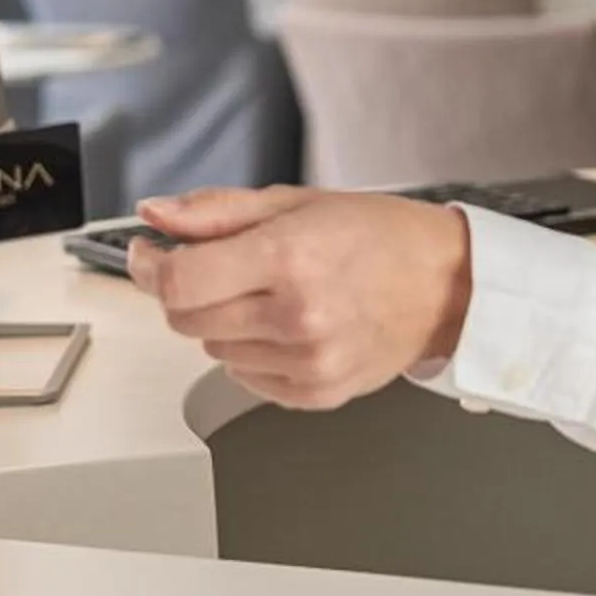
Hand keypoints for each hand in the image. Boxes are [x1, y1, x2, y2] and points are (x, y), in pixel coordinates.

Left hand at [127, 187, 473, 410]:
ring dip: (224, 320)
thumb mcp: (294, 202)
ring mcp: (307, 362)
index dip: (150, 266)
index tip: (150, 254)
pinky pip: (245, 378)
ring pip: (211, 348)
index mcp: (288, 258)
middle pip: (186, 318)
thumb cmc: (379, 237)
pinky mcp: (316, 393)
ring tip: (271, 293)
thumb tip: (157, 213)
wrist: (446, 286)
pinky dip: (251, 352)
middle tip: (224, 266)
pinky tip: (285, 325)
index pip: (179, 281)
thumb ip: (216, 211)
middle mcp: (296, 316)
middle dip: (189, 289)